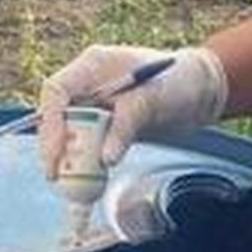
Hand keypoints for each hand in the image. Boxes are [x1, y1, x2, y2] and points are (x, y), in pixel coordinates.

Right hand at [37, 44, 228, 176]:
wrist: (200, 90)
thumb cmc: (178, 81)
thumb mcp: (152, 100)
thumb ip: (126, 127)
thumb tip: (105, 159)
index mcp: (93, 66)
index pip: (56, 92)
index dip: (50, 123)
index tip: (55, 154)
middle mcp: (88, 85)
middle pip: (57, 116)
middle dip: (56, 147)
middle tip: (59, 176)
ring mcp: (95, 106)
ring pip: (70, 134)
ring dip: (70, 159)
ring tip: (75, 185)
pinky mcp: (106, 126)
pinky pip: (88, 146)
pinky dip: (87, 163)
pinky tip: (90, 181)